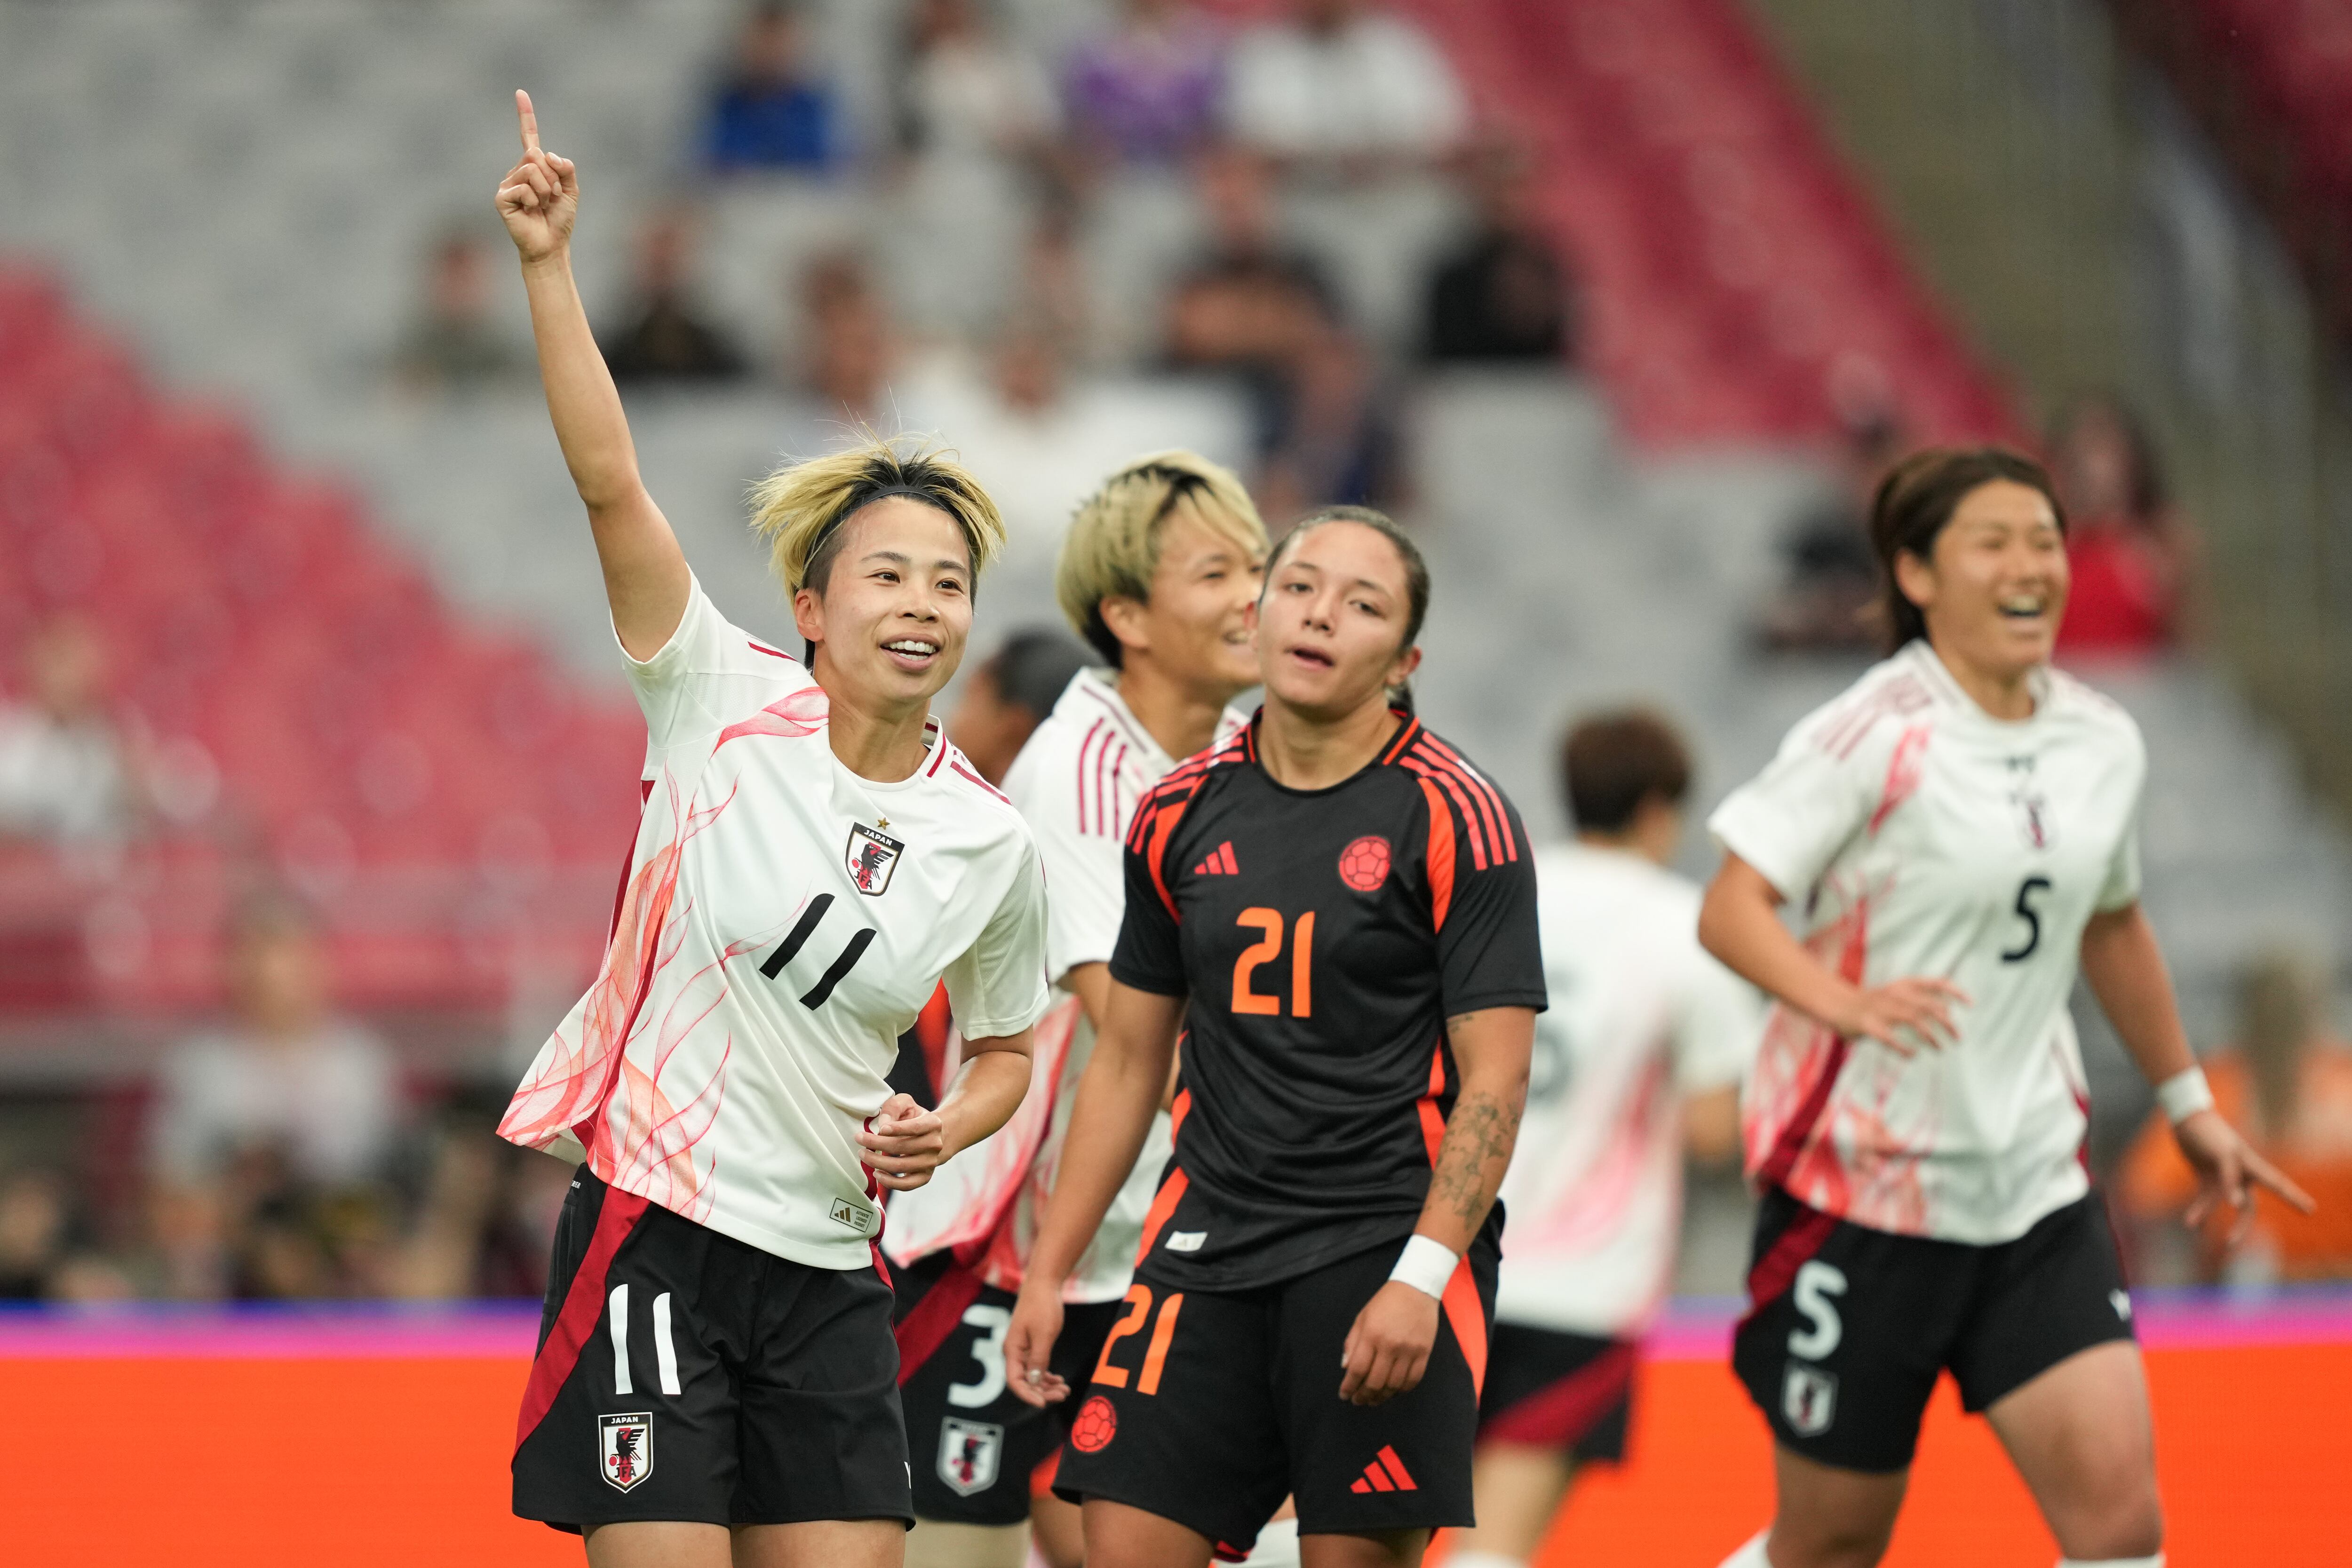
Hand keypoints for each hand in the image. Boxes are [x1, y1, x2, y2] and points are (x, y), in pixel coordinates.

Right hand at [495, 89, 578, 264]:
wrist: (551, 245)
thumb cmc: (559, 220)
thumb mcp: (571, 191)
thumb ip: (566, 169)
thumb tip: (548, 154)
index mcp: (534, 167)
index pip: (528, 137)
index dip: (525, 116)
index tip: (520, 93)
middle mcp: (518, 171)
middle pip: (536, 155)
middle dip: (552, 177)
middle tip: (551, 197)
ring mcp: (508, 183)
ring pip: (532, 170)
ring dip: (545, 190)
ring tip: (542, 205)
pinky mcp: (502, 197)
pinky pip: (523, 187)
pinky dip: (534, 200)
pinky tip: (531, 212)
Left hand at [858, 1093, 948, 1190]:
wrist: (937, 1136)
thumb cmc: (916, 1119)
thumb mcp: (907, 1104)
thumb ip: (893, 1107)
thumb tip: (883, 1125)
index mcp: (933, 1124)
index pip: (915, 1127)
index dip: (897, 1129)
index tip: (880, 1129)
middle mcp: (934, 1144)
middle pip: (902, 1147)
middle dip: (877, 1144)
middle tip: (860, 1139)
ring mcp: (930, 1162)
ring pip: (901, 1166)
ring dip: (877, 1162)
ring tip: (863, 1155)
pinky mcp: (925, 1176)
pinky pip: (907, 1185)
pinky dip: (889, 1182)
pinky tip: (877, 1173)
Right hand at [1004, 1279, 1068, 1408]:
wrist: (1043, 1284)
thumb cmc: (1042, 1306)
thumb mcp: (1043, 1334)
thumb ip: (1038, 1359)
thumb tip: (1033, 1383)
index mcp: (1012, 1350)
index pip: (1015, 1381)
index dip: (1028, 1395)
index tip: (1044, 1403)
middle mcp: (1014, 1352)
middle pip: (1024, 1381)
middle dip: (1042, 1391)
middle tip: (1062, 1395)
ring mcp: (1022, 1349)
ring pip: (1031, 1376)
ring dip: (1046, 1386)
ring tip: (1064, 1390)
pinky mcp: (1030, 1345)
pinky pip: (1036, 1367)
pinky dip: (1046, 1375)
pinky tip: (1059, 1380)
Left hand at [1338, 1281, 1438, 1406]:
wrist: (1416, 1289)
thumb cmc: (1385, 1303)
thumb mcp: (1362, 1317)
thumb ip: (1352, 1343)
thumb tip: (1346, 1368)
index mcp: (1371, 1335)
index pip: (1357, 1369)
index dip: (1349, 1386)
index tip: (1344, 1395)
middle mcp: (1390, 1345)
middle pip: (1375, 1382)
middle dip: (1364, 1396)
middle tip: (1359, 1401)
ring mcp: (1409, 1351)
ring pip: (1394, 1385)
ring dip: (1382, 1397)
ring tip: (1374, 1400)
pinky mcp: (1424, 1353)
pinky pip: (1413, 1380)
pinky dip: (1401, 1390)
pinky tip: (1393, 1391)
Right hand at [1830, 976, 1968, 1055]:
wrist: (1835, 1004)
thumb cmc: (1871, 1002)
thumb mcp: (1896, 994)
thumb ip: (1919, 1000)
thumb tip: (1948, 1013)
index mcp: (1902, 985)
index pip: (1934, 983)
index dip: (1954, 992)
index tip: (1970, 1004)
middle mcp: (1893, 994)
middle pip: (1928, 1005)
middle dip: (1946, 1022)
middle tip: (1958, 1037)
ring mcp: (1879, 1009)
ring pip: (1913, 1019)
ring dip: (1930, 1035)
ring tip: (1939, 1048)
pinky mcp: (1867, 1024)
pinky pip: (1888, 1038)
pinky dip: (1902, 1047)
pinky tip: (1911, 1055)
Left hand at [2175, 1108, 2314, 1239]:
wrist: (2187, 1118)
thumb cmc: (2210, 1133)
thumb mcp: (2222, 1153)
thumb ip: (2231, 1178)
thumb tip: (2237, 1204)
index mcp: (2251, 1164)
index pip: (2277, 1184)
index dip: (2294, 1197)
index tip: (2311, 1210)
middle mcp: (2241, 1173)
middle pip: (2247, 1204)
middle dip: (2241, 1224)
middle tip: (2231, 1242)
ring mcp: (2224, 1176)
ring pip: (2222, 1202)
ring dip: (2207, 1214)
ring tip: (2191, 1225)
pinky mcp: (2207, 1177)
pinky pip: (2205, 1197)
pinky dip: (2198, 1208)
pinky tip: (2190, 1222)